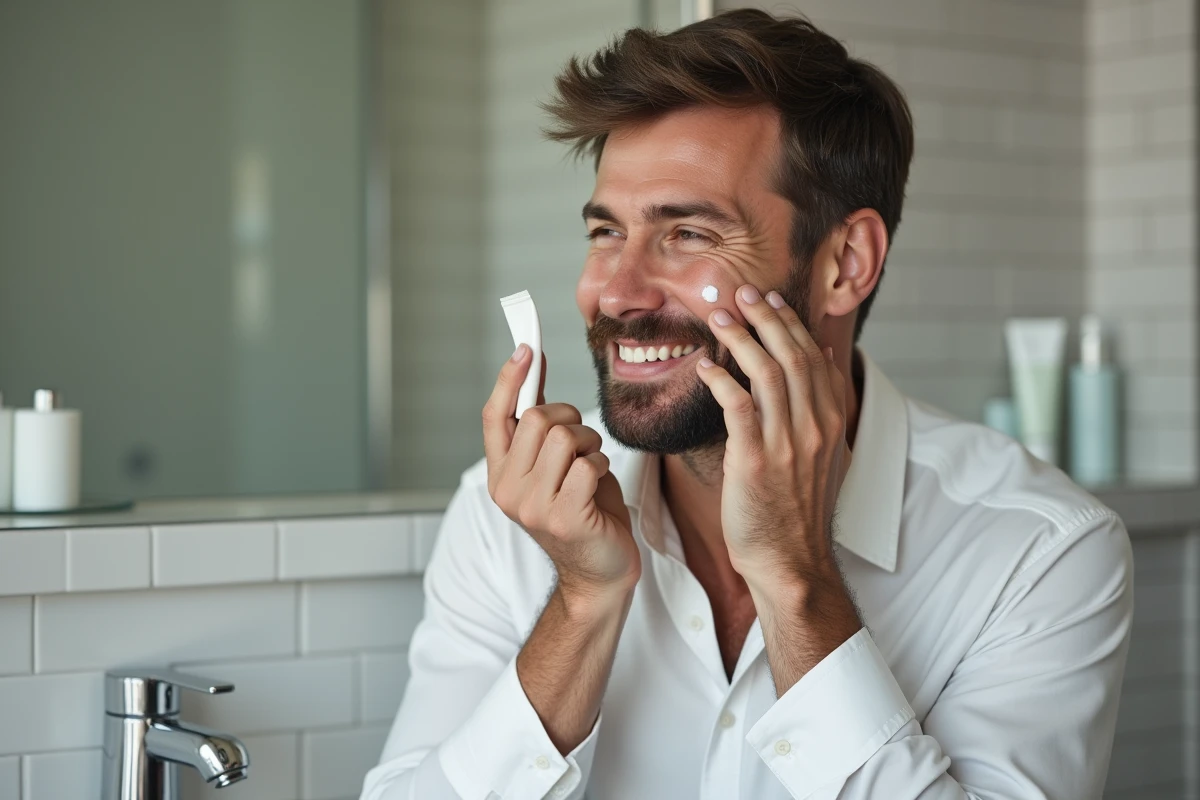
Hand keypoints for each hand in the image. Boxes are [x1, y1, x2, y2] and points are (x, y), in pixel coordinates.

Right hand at [483, 345, 639, 604]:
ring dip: (590, 445)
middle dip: (571, 419)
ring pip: (565, 437)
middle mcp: (508, 490)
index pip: (494, 417)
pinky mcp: (563, 517)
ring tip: (591, 469)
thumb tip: (532, 368)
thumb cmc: (583, 512)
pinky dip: (601, 467)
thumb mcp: (554, 468)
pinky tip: (598, 488)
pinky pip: (588, 464)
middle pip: (537, 418)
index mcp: (500, 476)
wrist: (600, 572)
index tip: (526, 350)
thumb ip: (540, 429)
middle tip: (582, 445)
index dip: (508, 380)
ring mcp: (532, 506)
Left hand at [696, 285, 851, 597]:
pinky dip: (721, 381)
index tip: (771, 298)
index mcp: (832, 421)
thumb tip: (820, 355)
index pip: (814, 356)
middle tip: (742, 292)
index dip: (791, 322)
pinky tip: (704, 367)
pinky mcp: (755, 462)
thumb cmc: (797, 507)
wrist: (791, 561)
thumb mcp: (824, 451)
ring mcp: (788, 444)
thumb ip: (820, 404)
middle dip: (766, 317)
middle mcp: (815, 427)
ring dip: (742, 339)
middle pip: (792, 355)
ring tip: (720, 317)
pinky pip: (738, 408)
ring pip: (768, 373)